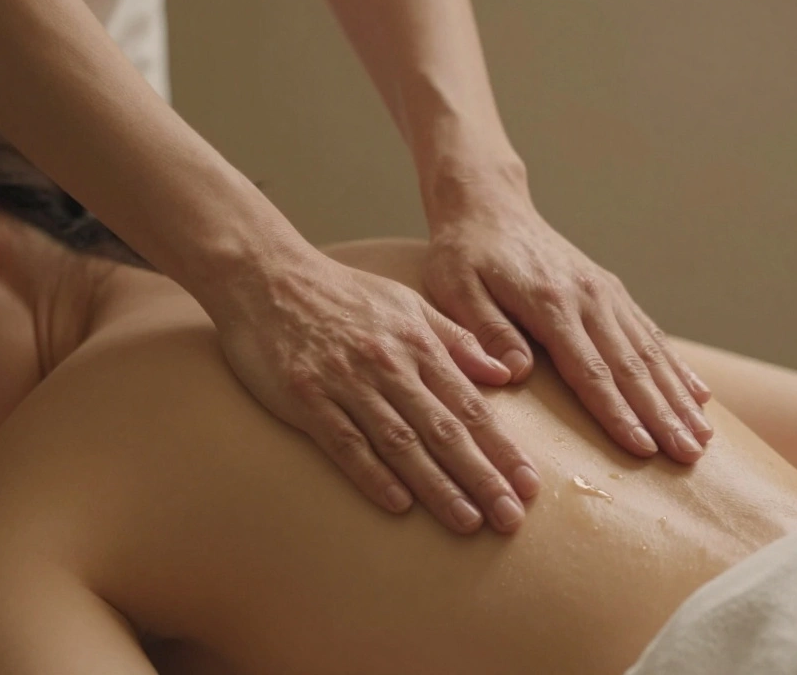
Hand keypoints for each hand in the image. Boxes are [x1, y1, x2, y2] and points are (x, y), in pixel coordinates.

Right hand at [212, 252, 541, 534]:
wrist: (266, 276)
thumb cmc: (340, 293)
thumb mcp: (406, 303)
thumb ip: (456, 339)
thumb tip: (504, 372)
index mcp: (417, 343)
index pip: (470, 405)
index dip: (502, 448)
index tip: (529, 484)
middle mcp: (388, 364)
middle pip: (444, 429)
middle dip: (482, 476)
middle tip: (511, 517)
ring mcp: (346, 382)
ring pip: (401, 441)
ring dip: (437, 484)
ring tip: (467, 520)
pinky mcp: (306, 397)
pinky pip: (345, 442)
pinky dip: (372, 474)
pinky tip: (398, 504)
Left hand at [422, 167, 713, 462]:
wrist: (488, 208)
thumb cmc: (465, 255)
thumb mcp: (456, 289)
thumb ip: (485, 330)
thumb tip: (516, 373)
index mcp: (550, 303)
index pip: (590, 370)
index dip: (617, 412)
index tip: (643, 448)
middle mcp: (589, 298)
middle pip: (631, 367)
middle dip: (662, 415)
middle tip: (688, 456)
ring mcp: (605, 294)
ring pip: (649, 353)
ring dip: (677, 398)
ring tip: (702, 438)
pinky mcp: (611, 292)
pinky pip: (650, 334)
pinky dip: (676, 367)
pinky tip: (699, 395)